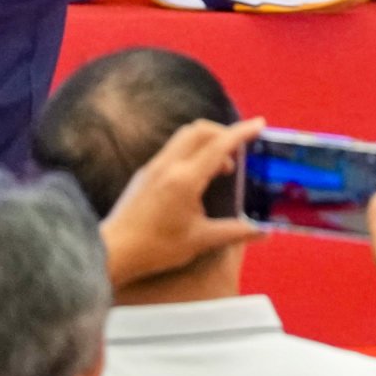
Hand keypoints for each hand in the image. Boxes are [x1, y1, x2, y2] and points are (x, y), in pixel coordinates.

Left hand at [102, 113, 258, 290]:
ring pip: (184, 137)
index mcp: (186, 178)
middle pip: (199, 130)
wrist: (112, 251)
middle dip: (223, 132)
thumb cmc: (157, 247)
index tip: (259, 124)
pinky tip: (197, 178)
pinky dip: (193, 152)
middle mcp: (169, 165)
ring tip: (222, 167)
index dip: (242, 132)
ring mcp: (154, 167)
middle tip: (241, 148)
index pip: (219, 145)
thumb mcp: (201, 240)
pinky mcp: (145, 174)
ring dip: (207, 142)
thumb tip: (263, 231)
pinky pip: (174, 150)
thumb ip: (234, 232)